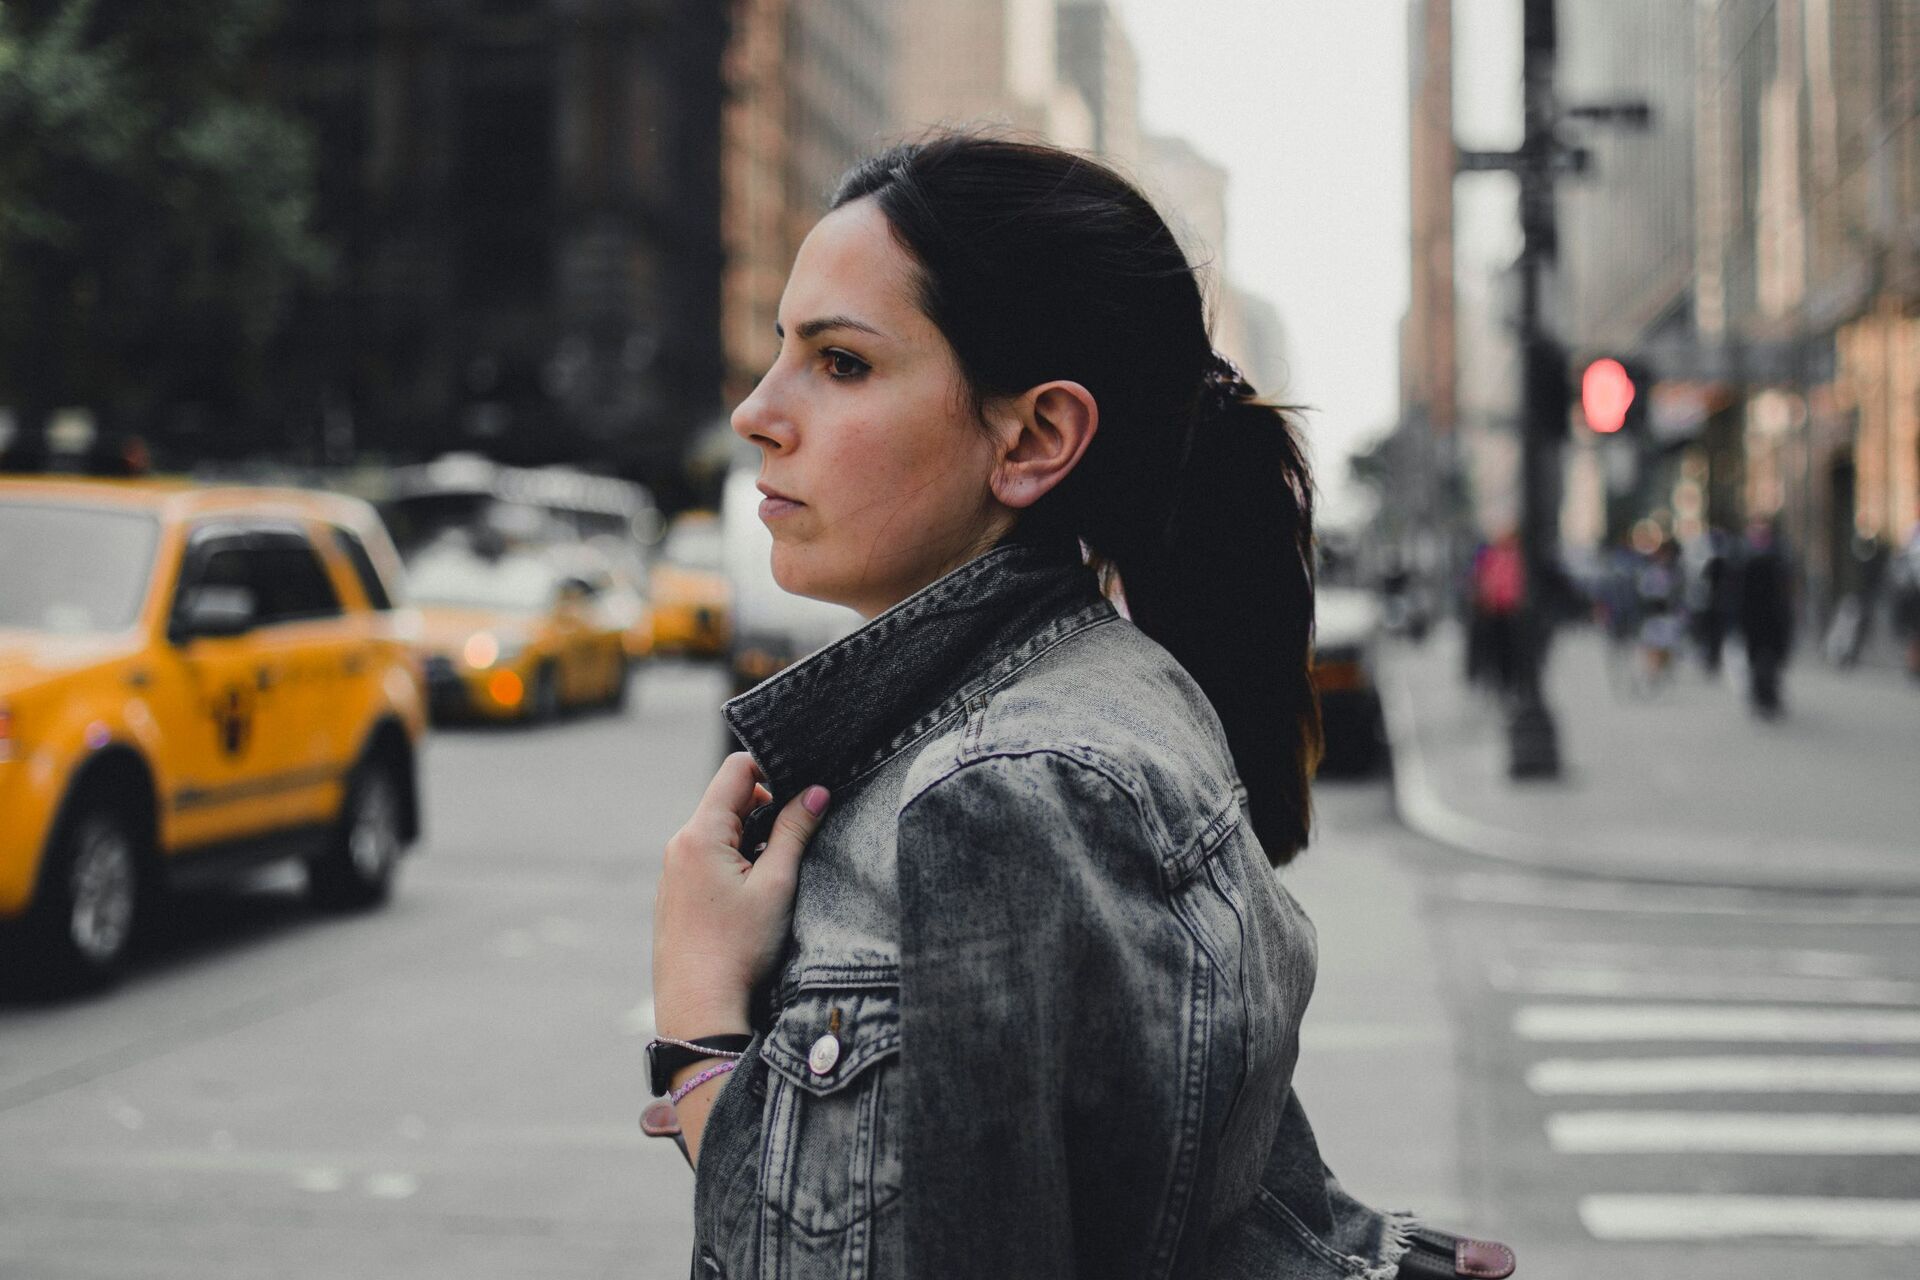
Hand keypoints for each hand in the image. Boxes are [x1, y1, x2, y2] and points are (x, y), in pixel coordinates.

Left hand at [652, 753, 827, 1037]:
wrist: (699, 1007)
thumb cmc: (738, 948)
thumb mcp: (777, 885)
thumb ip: (795, 831)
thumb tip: (816, 792)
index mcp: (700, 834)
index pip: (737, 769)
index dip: (773, 772)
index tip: (798, 798)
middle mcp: (679, 845)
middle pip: (728, 800)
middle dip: (764, 812)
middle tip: (790, 848)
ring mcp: (672, 870)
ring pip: (719, 831)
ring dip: (750, 841)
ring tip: (769, 881)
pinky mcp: (674, 894)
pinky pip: (706, 858)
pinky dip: (732, 863)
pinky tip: (747, 901)